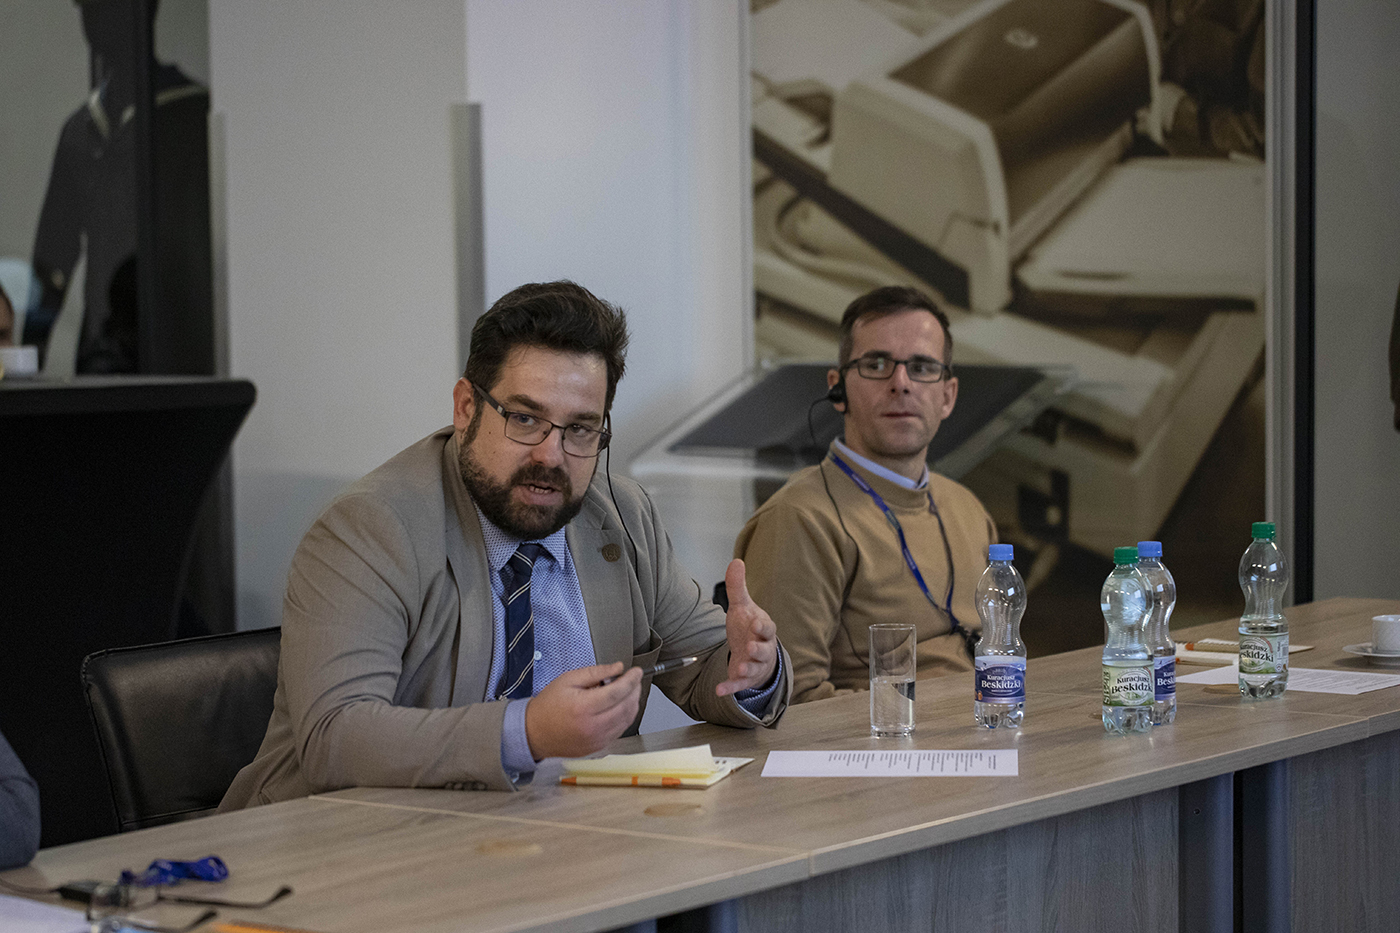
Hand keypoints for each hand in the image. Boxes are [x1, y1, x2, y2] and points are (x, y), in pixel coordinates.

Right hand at [524, 662, 642, 759]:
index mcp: (583, 707)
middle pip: (626, 707)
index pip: (617, 692)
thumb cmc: (548, 705)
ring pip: (627, 720)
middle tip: (633, 679)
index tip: (637, 672)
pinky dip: (625, 716)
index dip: (631, 680)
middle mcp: (592, 726)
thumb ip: (595, 672)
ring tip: (627, 691)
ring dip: (632, 703)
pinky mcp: (598, 746)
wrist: (534, 732)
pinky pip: (620, 730)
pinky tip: (620, 706)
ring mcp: (597, 739)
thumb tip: (618, 668)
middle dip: (634, 690)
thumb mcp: (568, 680)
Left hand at [716, 558, 778, 696]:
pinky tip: (719, 690)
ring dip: (747, 668)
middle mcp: (762, 649)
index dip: (762, 627)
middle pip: (764, 650)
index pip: (767, 628)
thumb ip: (737, 587)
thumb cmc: (749, 629)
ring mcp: (755, 665)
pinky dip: (730, 687)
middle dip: (758, 649)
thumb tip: (736, 561)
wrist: (754, 653)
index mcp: (763, 630)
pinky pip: (739, 684)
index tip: (756, 624)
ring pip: (754, 668)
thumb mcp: (742, 607)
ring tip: (738, 668)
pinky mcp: (745, 678)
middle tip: (750, 647)